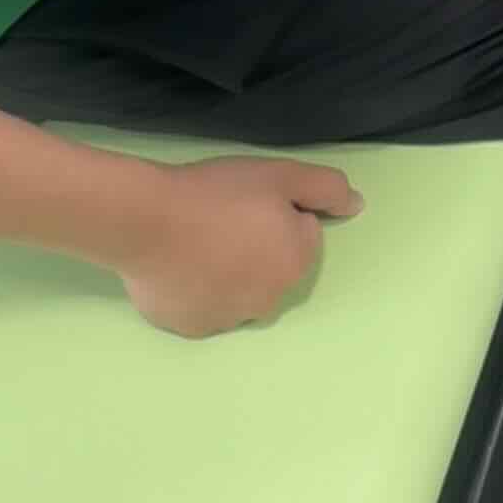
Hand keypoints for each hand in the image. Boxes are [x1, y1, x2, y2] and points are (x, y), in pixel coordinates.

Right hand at [119, 156, 363, 338]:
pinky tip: (178, 268)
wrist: (146, 220)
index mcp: (297, 263)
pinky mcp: (192, 328)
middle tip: (220, 220)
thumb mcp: (280, 174)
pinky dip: (196, 292)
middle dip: (256, 247)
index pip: (299, 234)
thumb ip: (326, 189)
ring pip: (238, 292)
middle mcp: (271, 301)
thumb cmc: (216, 193)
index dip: (276, 212)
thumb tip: (357, 205)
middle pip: (272, 268)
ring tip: (195, 243)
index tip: (247, 201)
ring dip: (228, 274)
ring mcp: (230, 319)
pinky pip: (203, 308)